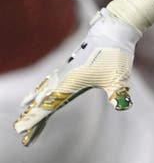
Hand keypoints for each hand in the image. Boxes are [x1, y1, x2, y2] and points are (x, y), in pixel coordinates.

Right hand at [13, 8, 139, 145]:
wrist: (113, 31)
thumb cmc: (115, 55)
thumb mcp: (119, 78)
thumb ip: (118, 94)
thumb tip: (123, 107)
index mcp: (70, 83)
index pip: (48, 106)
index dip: (35, 119)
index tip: (22, 131)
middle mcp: (64, 77)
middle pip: (43, 101)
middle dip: (32, 115)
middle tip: (21, 131)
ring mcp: (66, 70)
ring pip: (45, 89)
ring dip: (35, 102)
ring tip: (23, 111)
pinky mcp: (70, 66)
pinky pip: (51, 81)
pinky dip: (41, 89)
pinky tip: (38, 91)